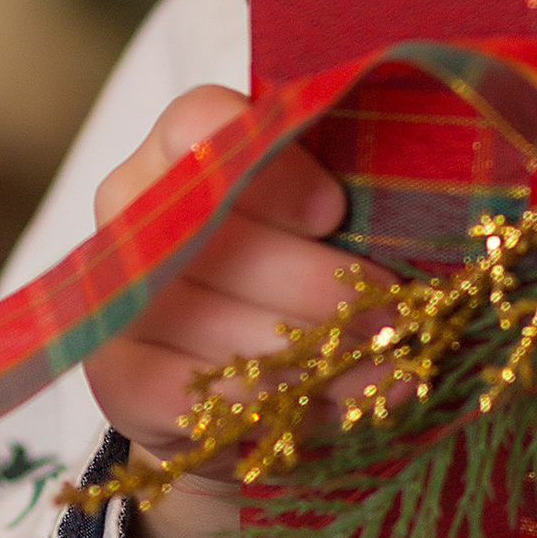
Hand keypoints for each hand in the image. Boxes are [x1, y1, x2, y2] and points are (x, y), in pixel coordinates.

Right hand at [80, 85, 352, 537]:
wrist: (246, 376)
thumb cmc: (305, 270)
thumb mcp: (331, 221)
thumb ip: (357, 195)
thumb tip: (425, 212)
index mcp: (184, 145)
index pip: (201, 122)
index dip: (271, 169)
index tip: (336, 211)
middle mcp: (131, 206)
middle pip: (216, 233)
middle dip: (318, 284)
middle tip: (395, 315)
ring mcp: (115, 292)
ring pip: (207, 320)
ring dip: (308, 356)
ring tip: (388, 372)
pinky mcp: (111, 372)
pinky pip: (175, 392)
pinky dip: (257, 408)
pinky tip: (320, 415)